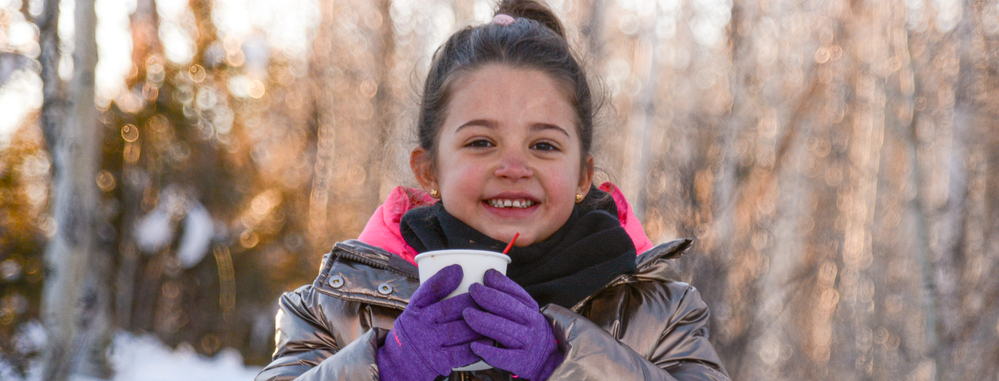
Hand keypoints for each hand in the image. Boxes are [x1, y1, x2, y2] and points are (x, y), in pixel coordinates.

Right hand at [378, 264, 483, 380]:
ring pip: (459, 330)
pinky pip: (461, 353)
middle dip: (472, 301)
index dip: (444, 279)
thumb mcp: (414, 312)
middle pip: (450, 309)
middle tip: (489, 295)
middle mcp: (420, 325)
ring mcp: (429, 344)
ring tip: (495, 316)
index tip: (460, 270)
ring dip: (480, 323)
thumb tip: (458, 270)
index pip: (428, 291)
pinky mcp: (438, 362)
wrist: (398, 366)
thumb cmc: (414, 333)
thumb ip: (431, 295)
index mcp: (415, 310)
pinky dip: (477, 346)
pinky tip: (489, 340)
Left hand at [464, 269, 562, 380]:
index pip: (517, 294)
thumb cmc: (527, 329)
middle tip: (472, 291)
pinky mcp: (522, 362)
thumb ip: (508, 294)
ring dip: (484, 321)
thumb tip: (489, 274)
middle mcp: (532, 324)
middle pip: (510, 309)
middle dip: (489, 298)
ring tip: (467, 314)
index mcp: (532, 309)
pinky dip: (489, 352)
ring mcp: (528, 343)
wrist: (547, 357)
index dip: (500, 285)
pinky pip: (504, 356)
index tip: (483, 278)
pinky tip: (474, 346)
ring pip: (505, 330)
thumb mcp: (525, 310)